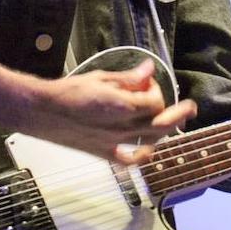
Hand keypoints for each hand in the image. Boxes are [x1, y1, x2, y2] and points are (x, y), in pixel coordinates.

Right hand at [26, 58, 197, 164]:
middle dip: (178, 114)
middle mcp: (120, 127)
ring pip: (150, 141)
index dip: (155, 90)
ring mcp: (112, 142)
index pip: (153, 102)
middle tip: (190, 107)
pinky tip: (148, 149)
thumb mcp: (101, 78)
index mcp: (120, 106)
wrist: (40, 111)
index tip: (147, 82)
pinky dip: (142, 154)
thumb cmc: (67, 92)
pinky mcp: (103, 152)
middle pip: (160, 124)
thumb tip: (148, 69)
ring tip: (172, 121)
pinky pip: (129, 159)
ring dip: (164, 130)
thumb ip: (128, 78)